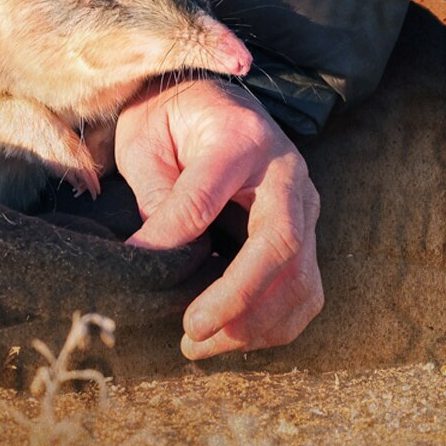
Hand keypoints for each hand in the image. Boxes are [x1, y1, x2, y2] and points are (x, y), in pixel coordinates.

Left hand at [117, 77, 322, 359]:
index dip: (169, 239)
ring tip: (201, 345)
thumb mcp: (149, 141)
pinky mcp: (309, 230)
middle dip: (237, 298)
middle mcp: (285, 170)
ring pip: (301, 276)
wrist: (213, 101)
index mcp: (238, 138)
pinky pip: (308, 289)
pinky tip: (235, 336)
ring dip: (255, 323)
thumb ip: (158, 195)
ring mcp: (305, 203)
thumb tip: (153, 258)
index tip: (136, 266)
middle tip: (191, 333)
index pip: (205, 197)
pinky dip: (276, 323)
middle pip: (280, 243)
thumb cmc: (172, 120)